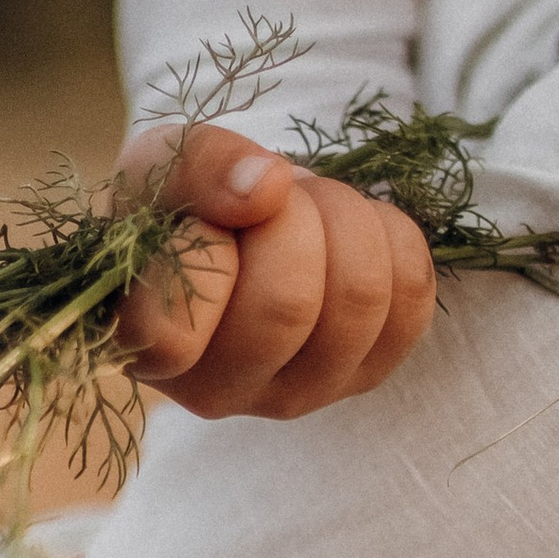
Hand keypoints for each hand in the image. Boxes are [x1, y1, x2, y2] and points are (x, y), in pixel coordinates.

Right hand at [115, 123, 436, 418]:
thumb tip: (267, 188)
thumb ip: (195, 165)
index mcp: (147, 352)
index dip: (205, 252)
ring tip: (308, 211)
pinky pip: (411, 294)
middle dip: (292, 217)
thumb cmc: (182, 206)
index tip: (202, 223)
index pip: (176, 332)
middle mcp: (220, 393)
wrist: (239, 224)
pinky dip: (388, 234)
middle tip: (271, 200)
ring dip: (344, 217)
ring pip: (360, 297)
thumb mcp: (161, 164)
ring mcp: (300, 393)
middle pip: (288, 304)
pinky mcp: (367, 373)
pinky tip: (346, 235)